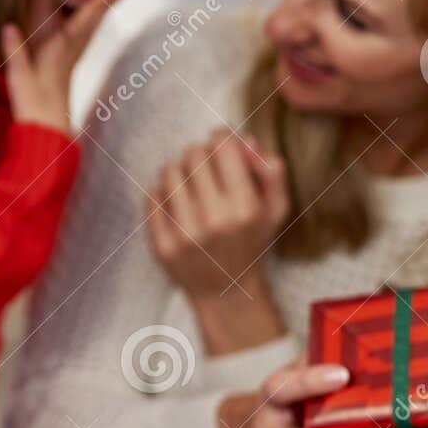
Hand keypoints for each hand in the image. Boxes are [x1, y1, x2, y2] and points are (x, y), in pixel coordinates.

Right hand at [1, 0, 118, 133]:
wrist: (46, 134)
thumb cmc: (33, 108)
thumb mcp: (19, 79)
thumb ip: (14, 52)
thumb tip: (8, 25)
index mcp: (59, 53)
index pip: (82, 24)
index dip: (97, 5)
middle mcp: (68, 56)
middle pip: (89, 27)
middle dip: (102, 7)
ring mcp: (67, 64)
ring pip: (86, 36)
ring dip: (96, 19)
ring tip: (106, 3)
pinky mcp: (63, 72)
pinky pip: (79, 45)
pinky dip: (86, 32)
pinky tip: (82, 32)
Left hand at [147, 128, 289, 297]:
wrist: (225, 291)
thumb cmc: (252, 242)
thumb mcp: (275, 209)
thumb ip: (271, 172)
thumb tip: (246, 140)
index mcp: (245, 208)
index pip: (222, 147)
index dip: (222, 137)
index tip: (222, 145)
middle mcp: (214, 220)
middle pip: (193, 154)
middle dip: (201, 154)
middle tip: (208, 168)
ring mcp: (184, 234)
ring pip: (168, 171)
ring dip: (180, 171)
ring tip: (192, 185)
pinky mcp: (161, 245)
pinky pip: (151, 196)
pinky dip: (163, 194)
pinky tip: (178, 205)